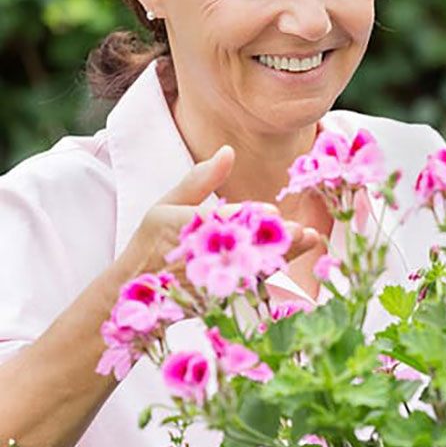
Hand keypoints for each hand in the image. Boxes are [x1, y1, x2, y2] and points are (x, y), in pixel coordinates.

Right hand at [114, 145, 321, 281]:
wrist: (136, 285)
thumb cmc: (155, 237)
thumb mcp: (169, 204)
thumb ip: (201, 179)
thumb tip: (228, 150)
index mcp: (181, 228)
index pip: (217, 222)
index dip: (245, 218)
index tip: (272, 212)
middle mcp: (197, 256)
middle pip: (241, 247)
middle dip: (272, 239)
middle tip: (301, 230)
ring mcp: (209, 279)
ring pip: (251, 268)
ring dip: (282, 254)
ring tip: (309, 239)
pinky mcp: (220, 295)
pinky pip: (249, 286)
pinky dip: (275, 273)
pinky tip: (298, 259)